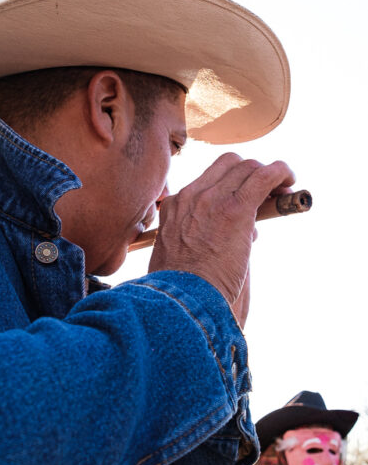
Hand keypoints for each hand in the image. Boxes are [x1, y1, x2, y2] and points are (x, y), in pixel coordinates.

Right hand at [148, 153, 295, 310]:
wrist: (181, 299)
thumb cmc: (182, 287)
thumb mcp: (179, 254)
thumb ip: (204, 237)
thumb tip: (245, 233)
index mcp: (175, 207)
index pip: (208, 179)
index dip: (232, 182)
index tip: (245, 197)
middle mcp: (191, 196)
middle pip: (228, 164)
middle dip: (251, 172)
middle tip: (269, 192)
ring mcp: (212, 199)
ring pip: (247, 166)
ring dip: (269, 174)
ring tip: (283, 189)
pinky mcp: (236, 209)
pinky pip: (264, 176)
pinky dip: (281, 172)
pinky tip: (290, 179)